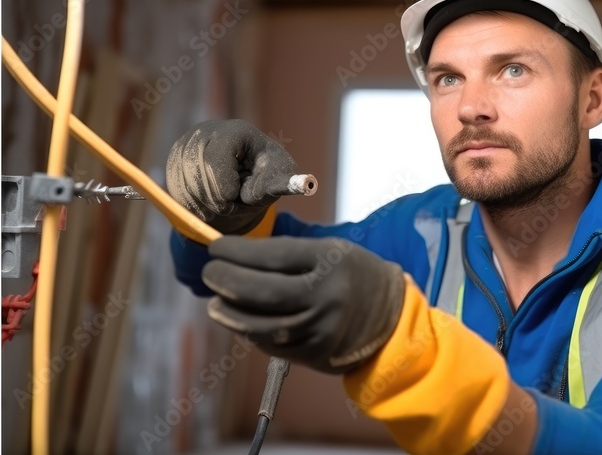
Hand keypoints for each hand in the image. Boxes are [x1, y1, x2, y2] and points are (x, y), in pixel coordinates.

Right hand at [166, 119, 295, 233]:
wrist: (241, 172)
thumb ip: (279, 183)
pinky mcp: (173, 160)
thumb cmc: (266, 174)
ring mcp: (186, 144)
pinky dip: (191, 205)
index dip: (223, 183)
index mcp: (237, 131)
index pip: (216, 157)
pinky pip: (173, 190)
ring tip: (222, 203)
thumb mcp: (278, 177)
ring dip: (204, 204)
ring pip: (183, 184)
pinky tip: (207, 203)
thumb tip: (302, 186)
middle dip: (215, 198)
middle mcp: (207, 131)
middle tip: (230, 204)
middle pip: (197, 173)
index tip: (234, 196)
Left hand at [202, 235, 405, 373]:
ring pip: (260, 325)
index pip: (272, 256)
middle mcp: (325, 297)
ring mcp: (319, 329)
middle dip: (226, 281)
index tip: (216, 247)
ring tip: (215, 304)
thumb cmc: (353, 275)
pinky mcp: (314, 354)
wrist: (390, 318)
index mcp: (330, 262)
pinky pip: (270, 345)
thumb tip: (236, 255)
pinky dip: (250, 332)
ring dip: (230, 314)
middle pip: (262, 292)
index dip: (237, 252)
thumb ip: (288, 253)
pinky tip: (241, 321)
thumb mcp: (331, 250)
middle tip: (210, 272)